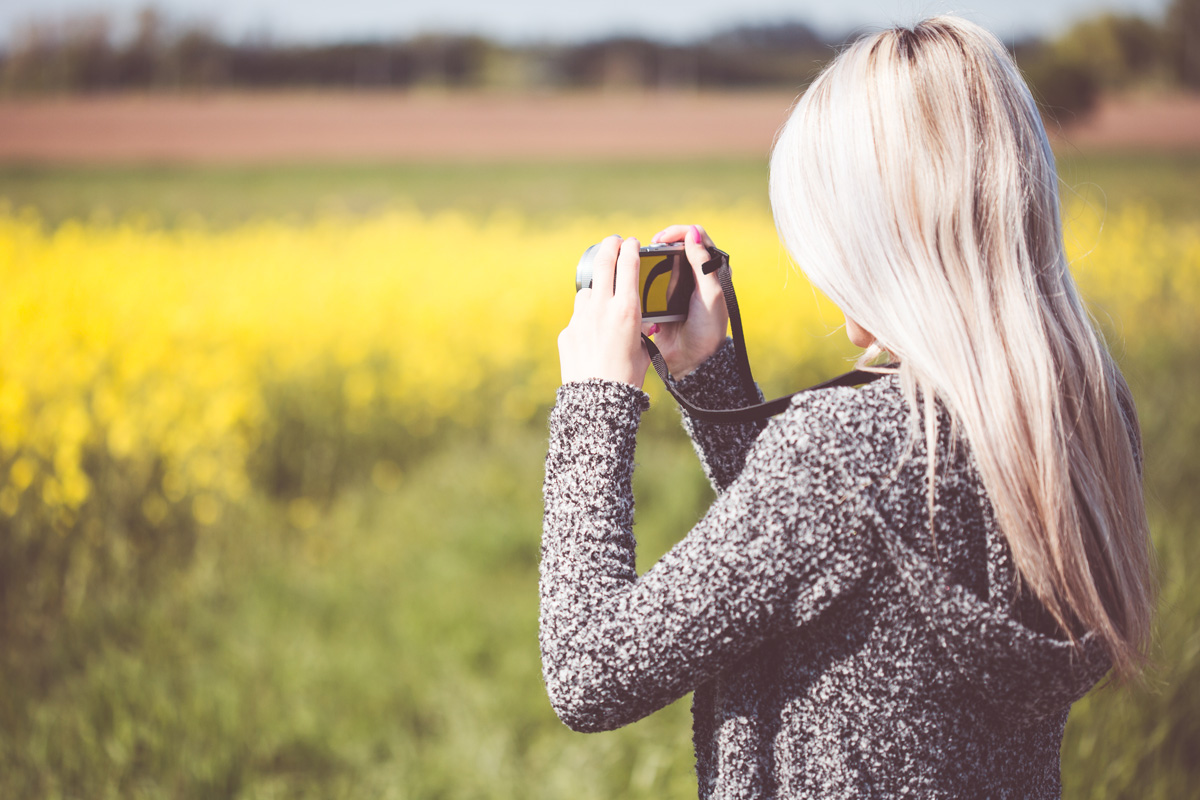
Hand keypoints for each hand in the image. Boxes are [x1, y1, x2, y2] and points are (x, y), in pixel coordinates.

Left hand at [558, 236, 650, 387]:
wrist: (597, 400)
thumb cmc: (627, 377)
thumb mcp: (644, 349)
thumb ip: (640, 329)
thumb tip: (640, 321)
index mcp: (627, 310)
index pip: (628, 265)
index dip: (630, 249)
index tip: (631, 242)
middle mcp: (602, 308)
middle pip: (603, 264)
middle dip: (609, 247)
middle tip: (613, 242)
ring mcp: (580, 318)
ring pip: (588, 293)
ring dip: (596, 293)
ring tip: (604, 305)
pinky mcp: (567, 331)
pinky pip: (578, 319)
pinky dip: (586, 322)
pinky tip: (593, 339)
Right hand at [646, 225, 727, 377]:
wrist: (692, 359)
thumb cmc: (708, 328)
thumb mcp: (710, 294)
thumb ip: (702, 264)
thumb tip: (693, 233)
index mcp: (711, 270)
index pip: (696, 238)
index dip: (679, 233)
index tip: (663, 239)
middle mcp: (694, 275)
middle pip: (676, 246)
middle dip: (662, 242)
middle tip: (650, 247)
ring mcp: (676, 287)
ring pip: (661, 262)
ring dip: (651, 258)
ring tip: (640, 260)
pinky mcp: (661, 300)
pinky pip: (650, 282)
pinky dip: (643, 276)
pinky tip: (636, 276)